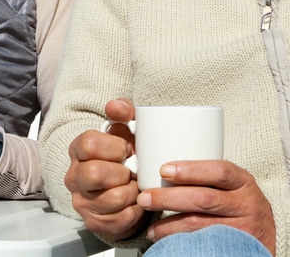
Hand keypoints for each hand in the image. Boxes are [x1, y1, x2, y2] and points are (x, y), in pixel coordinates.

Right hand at [64, 98, 145, 239]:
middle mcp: (74, 176)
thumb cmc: (125, 155)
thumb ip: (123, 112)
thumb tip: (114, 106)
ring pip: (112, 199)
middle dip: (122, 172)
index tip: (127, 149)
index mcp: (78, 149)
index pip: (89, 144)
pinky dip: (136, 210)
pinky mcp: (94, 223)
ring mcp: (82, 202)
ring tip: (135, 186)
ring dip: (132, 192)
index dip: (114, 147)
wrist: (126, 188)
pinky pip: (121, 219)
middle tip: (132, 171)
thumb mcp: (126, 129)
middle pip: (95, 173)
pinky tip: (136, 202)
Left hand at [136, 159, 275, 255]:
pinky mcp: (235, 247)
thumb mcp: (234, 183)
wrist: (269, 232)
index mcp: (242, 181)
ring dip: (170, 226)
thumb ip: (208, 176)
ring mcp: (241, 229)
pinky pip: (204, 245)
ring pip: (200, 226)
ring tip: (150, 227)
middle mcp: (245, 204)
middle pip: (204, 200)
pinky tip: (167, 242)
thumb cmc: (240, 200)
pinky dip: (182, 243)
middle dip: (170, 199)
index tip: (164, 169)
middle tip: (145, 198)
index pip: (219, 171)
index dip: (191, 170)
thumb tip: (162, 168)